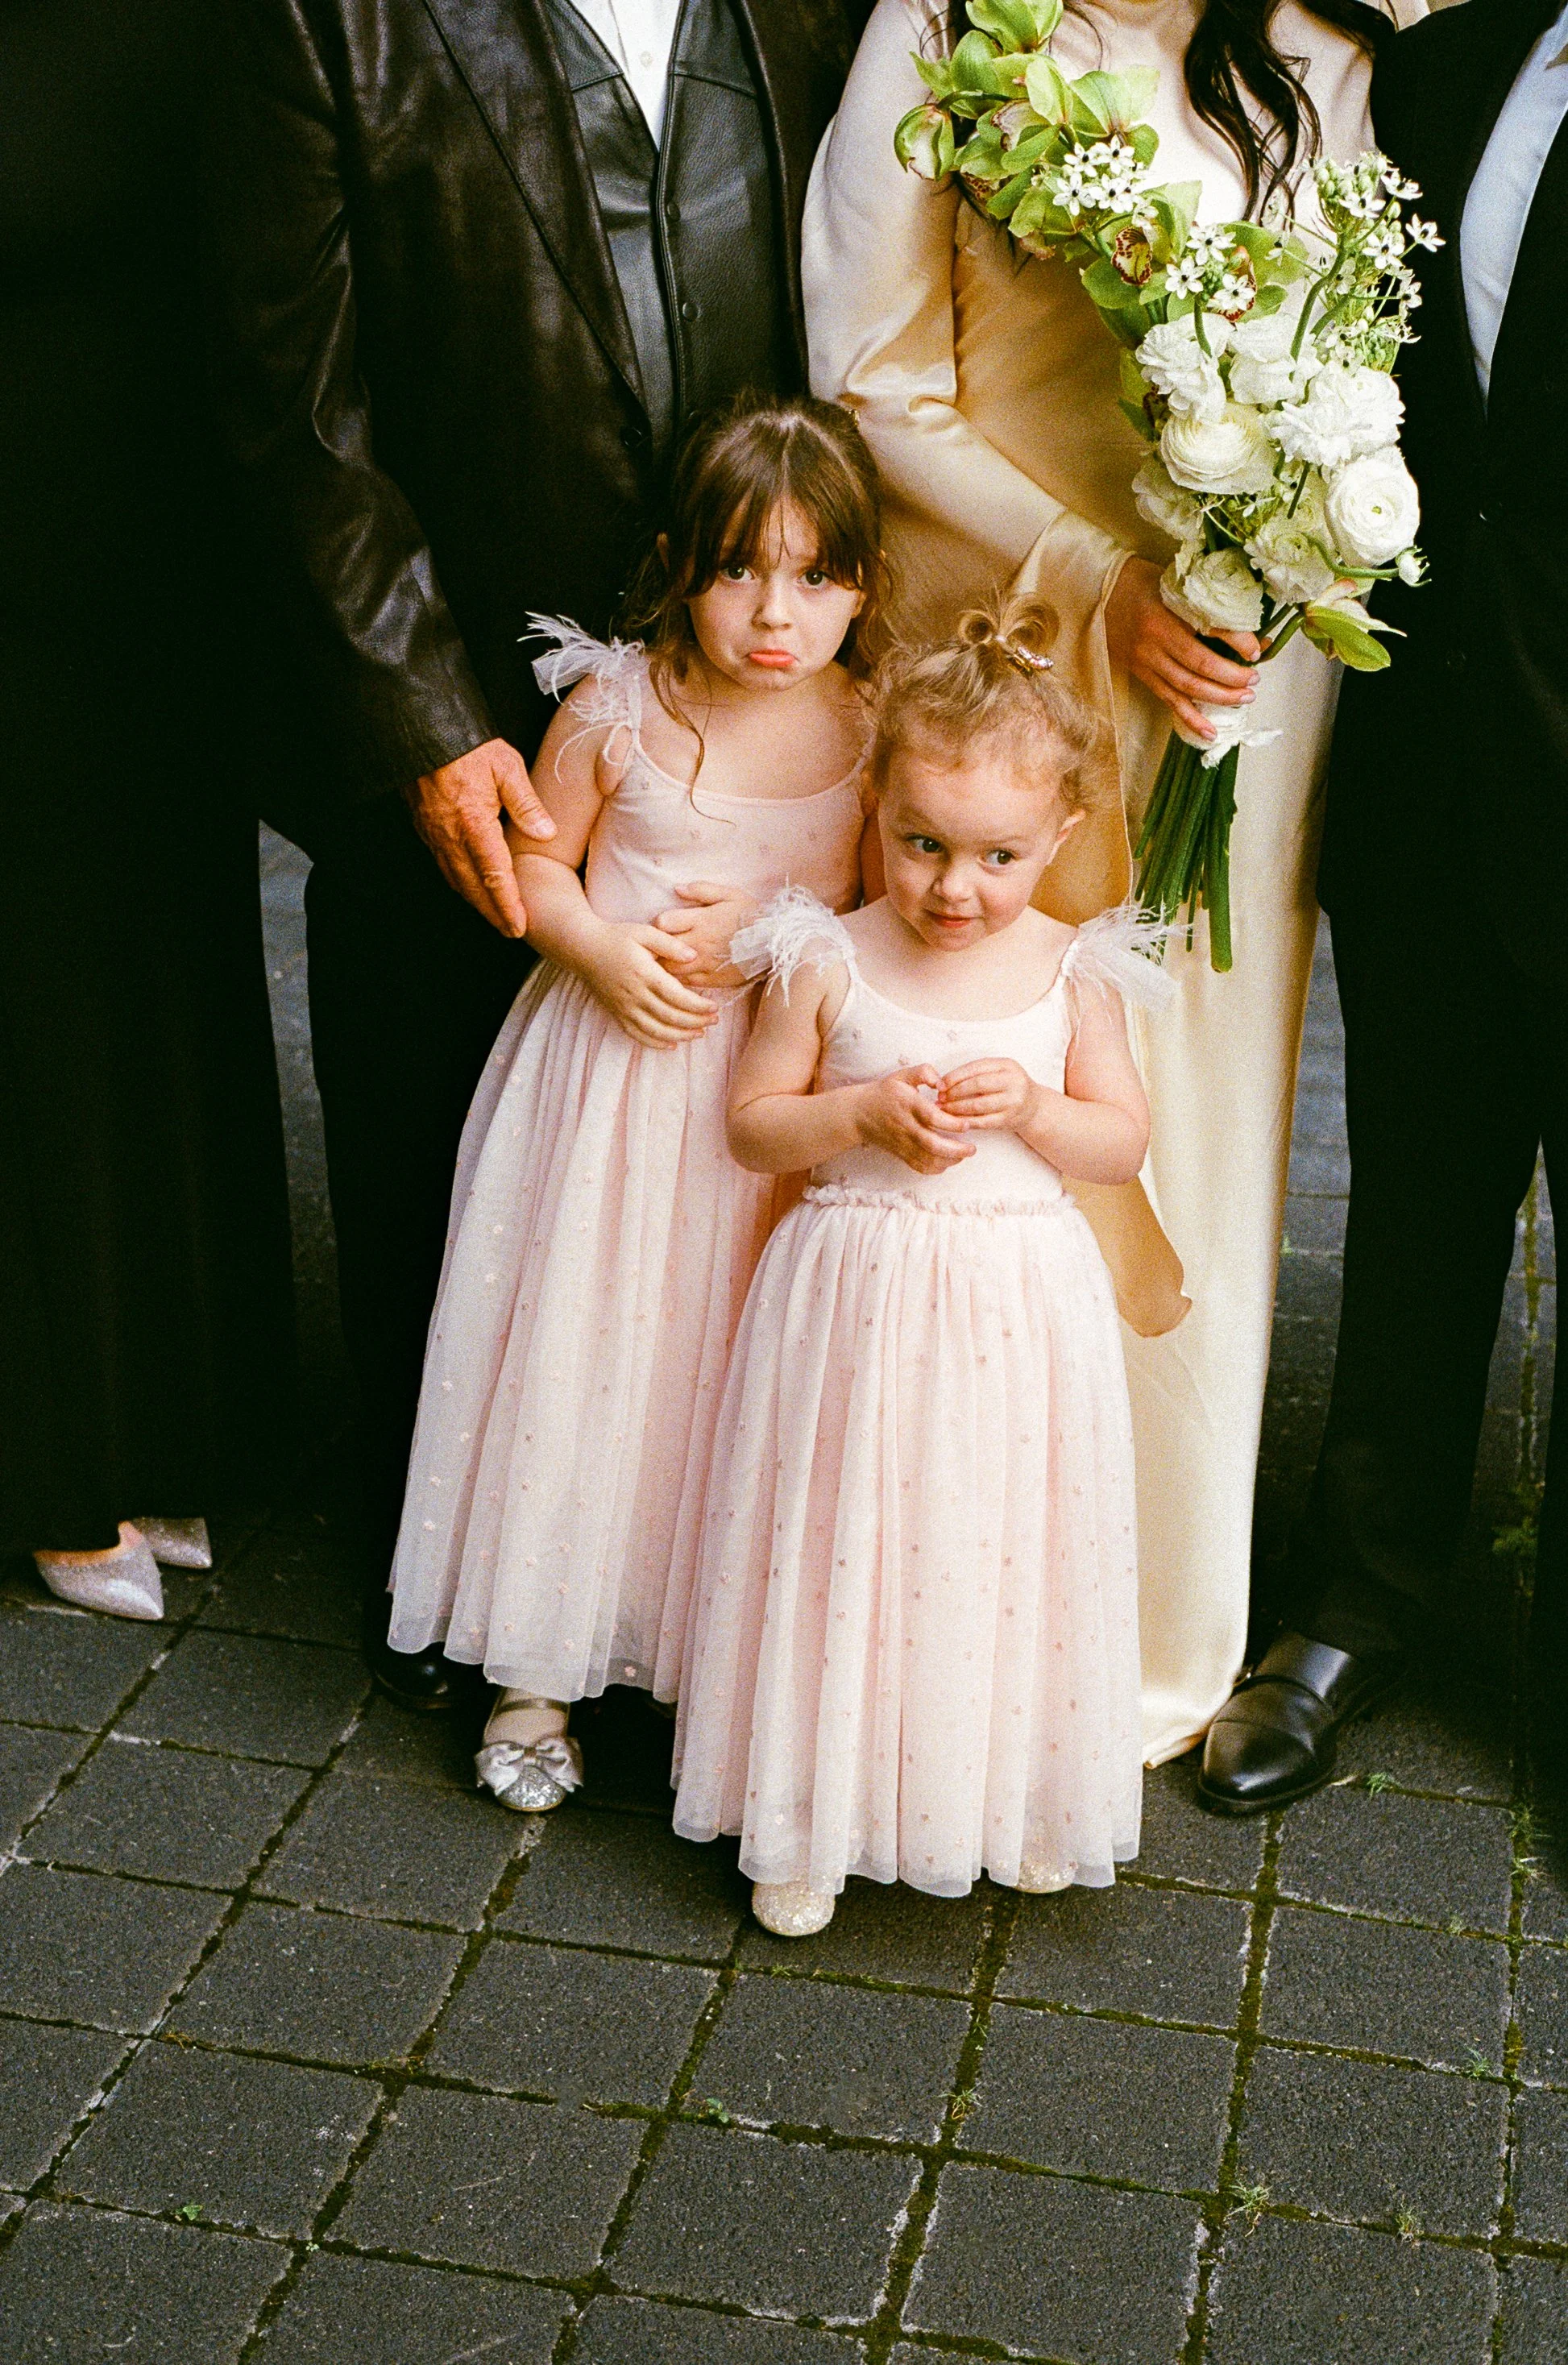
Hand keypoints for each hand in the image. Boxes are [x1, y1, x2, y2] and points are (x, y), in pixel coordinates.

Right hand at [404, 737, 556, 937]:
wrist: (423, 731)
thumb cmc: (468, 746)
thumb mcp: (506, 766)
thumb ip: (526, 803)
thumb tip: (545, 833)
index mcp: (474, 823)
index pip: (495, 875)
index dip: (507, 904)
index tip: (519, 926)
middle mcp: (450, 836)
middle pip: (473, 887)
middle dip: (492, 913)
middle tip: (511, 931)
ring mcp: (434, 835)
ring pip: (455, 879)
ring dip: (475, 901)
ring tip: (494, 915)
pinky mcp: (425, 829)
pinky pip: (444, 865)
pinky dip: (460, 882)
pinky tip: (471, 885)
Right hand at [580, 920, 717, 1048]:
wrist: (584, 949)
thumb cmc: (617, 938)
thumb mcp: (645, 932)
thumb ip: (670, 944)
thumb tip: (694, 956)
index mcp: (644, 974)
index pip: (677, 996)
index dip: (698, 1006)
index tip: (714, 1007)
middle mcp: (634, 995)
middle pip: (670, 1016)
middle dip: (695, 1021)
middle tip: (714, 1020)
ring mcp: (624, 1008)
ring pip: (656, 1031)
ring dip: (680, 1036)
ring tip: (700, 1033)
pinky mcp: (617, 1014)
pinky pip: (637, 1035)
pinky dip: (656, 1044)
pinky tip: (672, 1045)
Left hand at [654, 881, 758, 991]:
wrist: (776, 944)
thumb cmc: (753, 916)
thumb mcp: (731, 895)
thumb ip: (702, 890)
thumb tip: (677, 888)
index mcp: (700, 920)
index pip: (662, 923)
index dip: (659, 924)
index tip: (664, 926)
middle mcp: (698, 943)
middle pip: (661, 949)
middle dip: (658, 947)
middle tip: (660, 946)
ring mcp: (704, 964)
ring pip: (670, 969)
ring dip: (667, 965)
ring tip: (670, 961)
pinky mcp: (712, 980)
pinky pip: (686, 983)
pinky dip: (680, 979)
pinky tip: (684, 973)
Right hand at [855, 1066, 974, 1175]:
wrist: (859, 1114)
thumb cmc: (884, 1093)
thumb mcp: (901, 1075)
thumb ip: (923, 1072)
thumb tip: (941, 1082)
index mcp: (908, 1105)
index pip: (932, 1118)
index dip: (952, 1123)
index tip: (966, 1124)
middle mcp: (906, 1127)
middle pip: (933, 1144)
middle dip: (956, 1150)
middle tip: (972, 1148)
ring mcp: (903, 1143)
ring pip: (928, 1159)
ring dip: (949, 1161)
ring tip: (964, 1154)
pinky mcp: (901, 1153)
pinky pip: (919, 1167)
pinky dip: (936, 1169)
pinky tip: (947, 1161)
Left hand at [938, 1058, 1040, 1133]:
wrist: (1033, 1107)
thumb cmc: (1008, 1087)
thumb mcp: (998, 1072)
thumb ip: (976, 1073)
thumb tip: (943, 1082)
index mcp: (1007, 1065)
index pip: (975, 1068)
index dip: (955, 1076)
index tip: (940, 1084)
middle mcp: (1013, 1082)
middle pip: (977, 1085)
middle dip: (954, 1092)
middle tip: (940, 1098)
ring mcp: (1013, 1102)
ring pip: (978, 1105)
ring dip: (956, 1108)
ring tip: (944, 1109)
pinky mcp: (1009, 1120)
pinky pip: (982, 1121)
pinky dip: (965, 1121)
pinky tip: (955, 1120)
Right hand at [1105, 557, 1261, 742]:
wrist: (1099, 591)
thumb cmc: (1143, 581)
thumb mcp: (1175, 581)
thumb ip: (1205, 600)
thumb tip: (1245, 617)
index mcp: (1167, 609)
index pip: (1211, 629)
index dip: (1238, 642)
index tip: (1258, 650)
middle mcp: (1156, 638)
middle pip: (1201, 664)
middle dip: (1233, 676)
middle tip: (1254, 680)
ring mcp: (1146, 659)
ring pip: (1187, 686)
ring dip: (1219, 697)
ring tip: (1244, 699)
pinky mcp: (1140, 673)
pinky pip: (1169, 700)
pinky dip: (1191, 718)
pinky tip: (1210, 732)